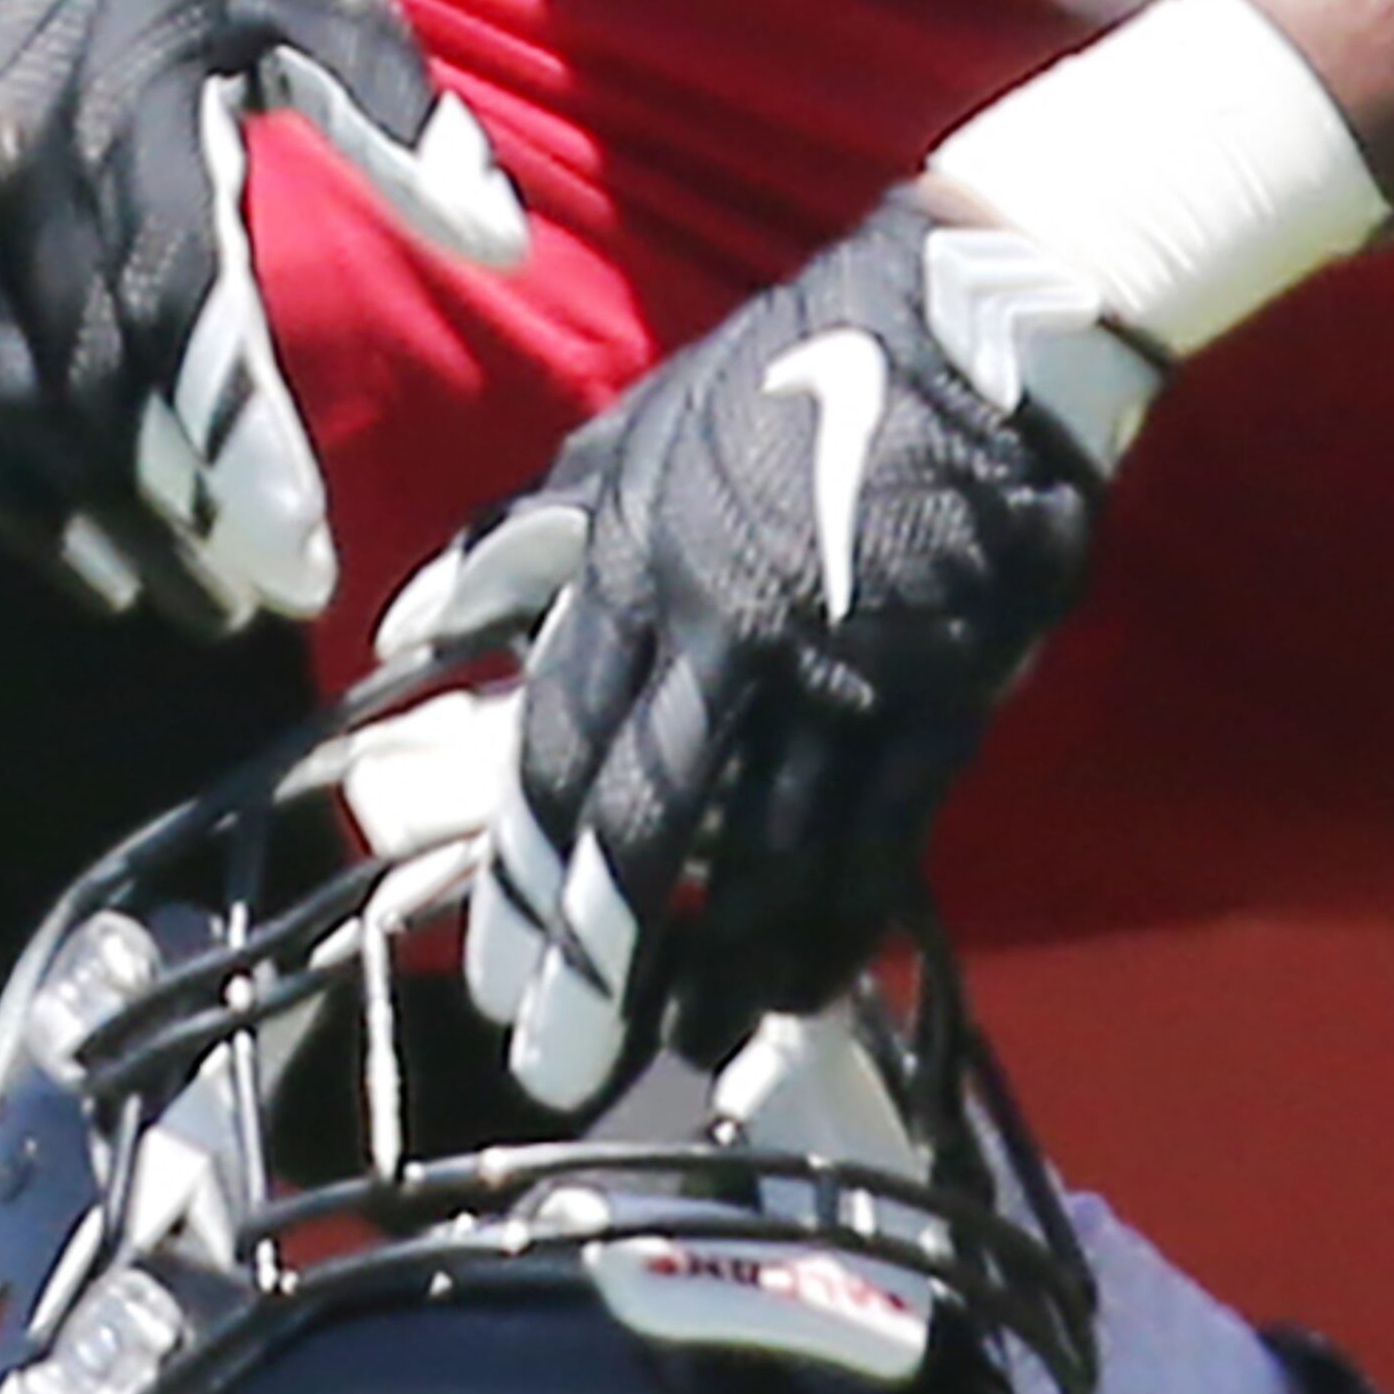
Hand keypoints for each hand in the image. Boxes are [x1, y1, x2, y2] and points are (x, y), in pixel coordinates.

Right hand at [0, 0, 524, 631]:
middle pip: (97, 391)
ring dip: (96, 524)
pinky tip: (81, 557)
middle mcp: (14, 176)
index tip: (299, 554)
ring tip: (188, 602)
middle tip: (265, 602)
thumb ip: (400, 119)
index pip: (182, 316)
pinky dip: (8, 487)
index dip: (234, 450)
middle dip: (179, 515)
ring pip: (11, 413)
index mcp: (127, 112)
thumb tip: (501, 241)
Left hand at [415, 192, 1156, 1111]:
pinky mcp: (943, 693)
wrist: (984, 327)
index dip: (521, 881)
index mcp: (640, 562)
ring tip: (688, 1043)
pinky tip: (810, 979)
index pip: (555, 751)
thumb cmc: (798, 366)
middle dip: (592, 963)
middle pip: (638, 827)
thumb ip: (523, 536)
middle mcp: (727, 630)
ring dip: (718, 966)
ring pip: (762, 853)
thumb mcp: (637, 429)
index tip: (493, 978)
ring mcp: (842, 669)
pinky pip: (878, 838)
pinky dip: (838, 920)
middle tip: (561, 1065)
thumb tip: (409, 622)